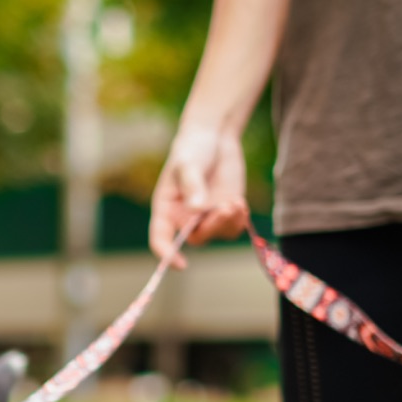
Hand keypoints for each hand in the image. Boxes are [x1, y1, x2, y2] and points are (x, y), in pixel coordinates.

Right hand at [149, 123, 247, 264]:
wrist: (215, 137)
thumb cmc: (192, 148)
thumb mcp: (188, 163)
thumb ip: (192, 186)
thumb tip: (198, 209)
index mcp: (166, 209)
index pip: (161, 238)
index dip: (167, 254)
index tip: (181, 264)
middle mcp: (184, 217)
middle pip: (196, 237)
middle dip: (212, 227)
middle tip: (226, 208)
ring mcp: (206, 216)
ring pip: (217, 233)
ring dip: (228, 222)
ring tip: (236, 203)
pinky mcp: (225, 211)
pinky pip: (233, 227)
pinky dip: (239, 219)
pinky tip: (241, 203)